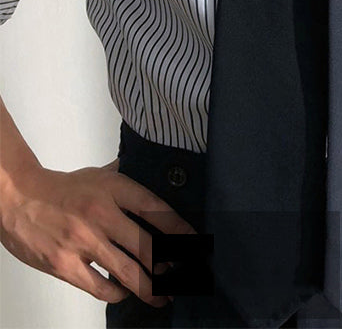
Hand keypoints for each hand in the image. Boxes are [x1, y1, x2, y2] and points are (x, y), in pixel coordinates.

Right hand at [0, 158, 196, 307]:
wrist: (19, 197)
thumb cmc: (62, 187)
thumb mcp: (99, 174)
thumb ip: (126, 177)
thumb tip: (152, 174)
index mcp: (114, 189)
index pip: (157, 209)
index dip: (179, 229)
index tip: (194, 241)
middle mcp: (102, 215)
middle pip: (147, 245)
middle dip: (170, 264)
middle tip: (184, 275)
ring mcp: (83, 242)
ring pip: (127, 271)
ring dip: (150, 286)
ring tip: (163, 295)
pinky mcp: (65, 264)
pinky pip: (99, 286)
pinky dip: (116, 292)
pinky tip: (125, 292)